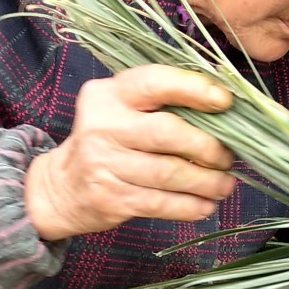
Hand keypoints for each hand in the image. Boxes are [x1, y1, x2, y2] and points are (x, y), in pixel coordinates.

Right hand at [23, 64, 235, 240]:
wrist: (61, 187)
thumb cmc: (106, 142)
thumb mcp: (120, 110)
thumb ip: (159, 103)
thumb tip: (222, 111)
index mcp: (109, 95)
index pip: (155, 83)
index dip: (194, 89)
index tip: (225, 101)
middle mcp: (103, 126)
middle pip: (167, 133)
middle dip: (207, 147)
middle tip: (226, 158)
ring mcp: (104, 164)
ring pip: (169, 173)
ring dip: (206, 181)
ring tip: (224, 184)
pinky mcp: (110, 198)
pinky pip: (160, 203)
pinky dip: (189, 206)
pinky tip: (205, 205)